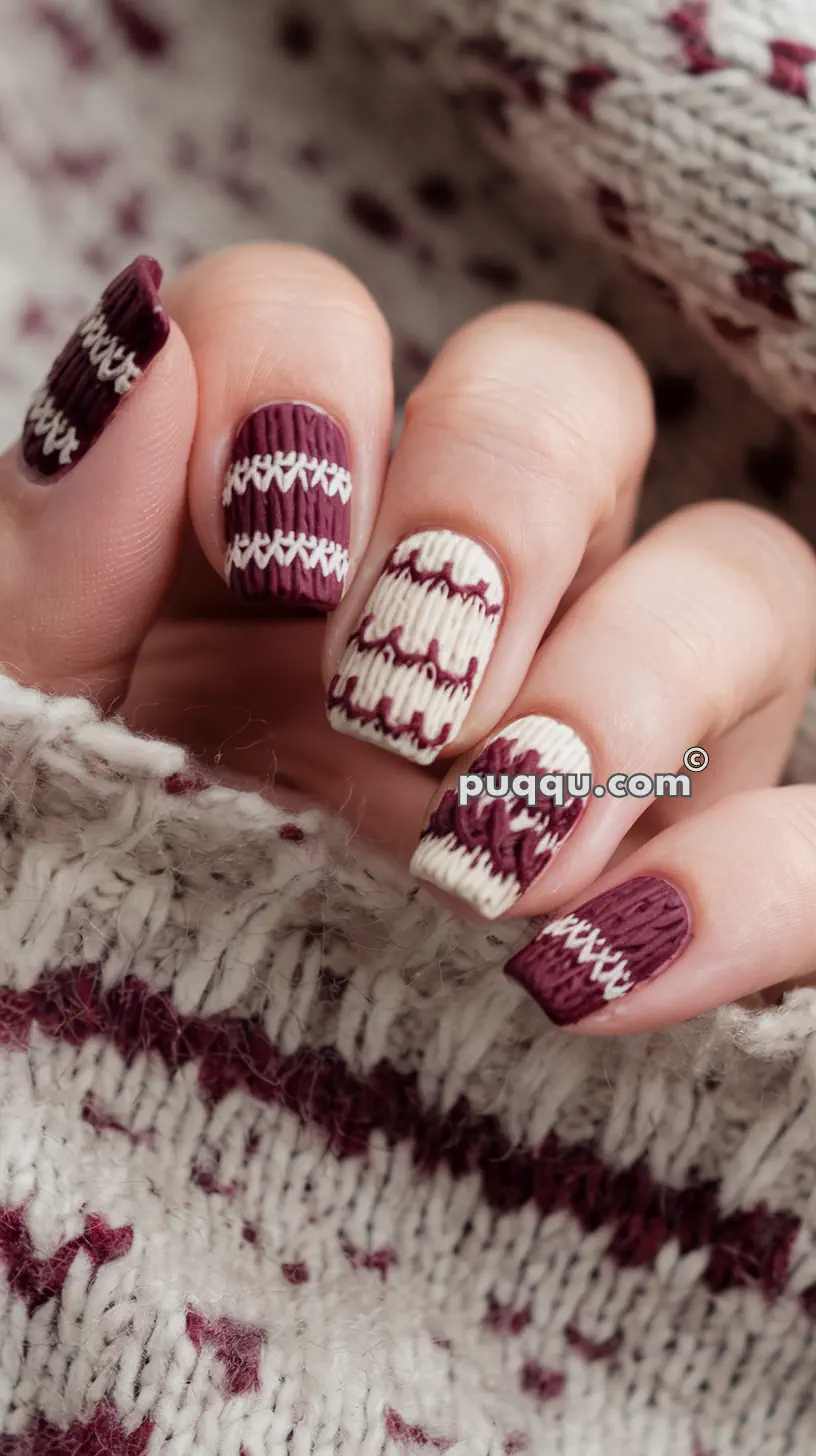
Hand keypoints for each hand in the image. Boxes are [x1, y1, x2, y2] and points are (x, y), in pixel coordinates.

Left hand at [7, 245, 815, 1035]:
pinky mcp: (693, 886)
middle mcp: (461, 597)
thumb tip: (136, 343)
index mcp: (279, 528)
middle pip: (571, 392)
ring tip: (490, 849)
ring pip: (745, 581)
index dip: (309, 380)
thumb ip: (61, 544)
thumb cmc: (72, 900)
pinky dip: (752, 888)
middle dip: (502, 510)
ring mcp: (602, 735)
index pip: (326, 318)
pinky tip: (600, 968)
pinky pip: (812, 850)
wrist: (142, 1142)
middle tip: (400, 695)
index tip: (266, 545)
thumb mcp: (35, 719)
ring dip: (633, 688)